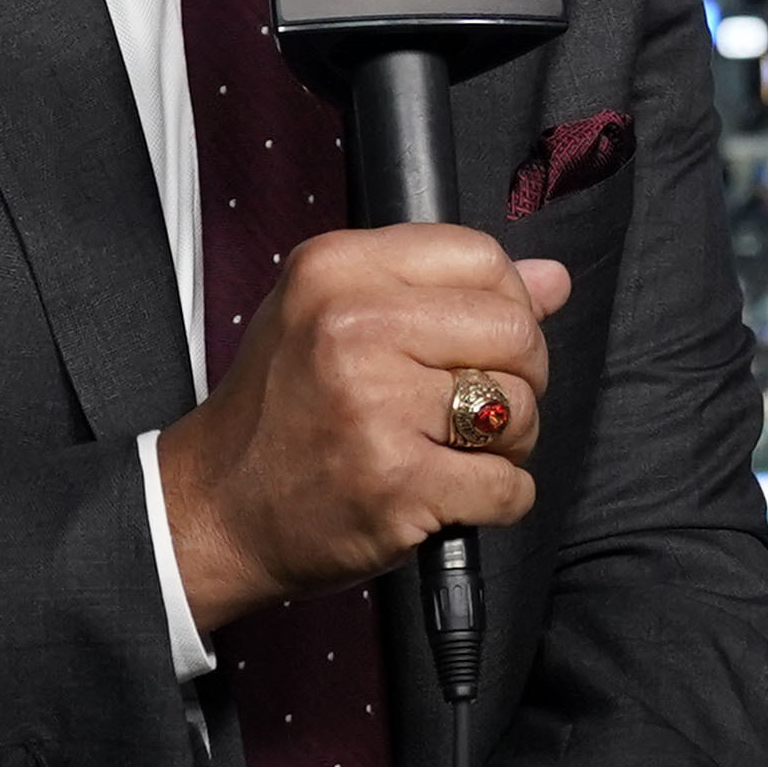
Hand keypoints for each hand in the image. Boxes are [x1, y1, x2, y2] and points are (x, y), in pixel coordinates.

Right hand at [156, 227, 573, 626]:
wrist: (215, 509)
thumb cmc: (283, 413)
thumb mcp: (336, 319)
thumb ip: (444, 292)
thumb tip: (552, 279)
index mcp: (336, 269)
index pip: (482, 257)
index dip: (506, 305)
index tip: (482, 342)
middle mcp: (352, 326)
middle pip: (514, 332)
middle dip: (520, 377)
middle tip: (479, 407)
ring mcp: (375, 406)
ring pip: (519, 409)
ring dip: (509, 443)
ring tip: (457, 450)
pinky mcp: (397, 482)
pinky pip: (508, 485)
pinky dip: (500, 498)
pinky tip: (454, 494)